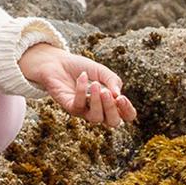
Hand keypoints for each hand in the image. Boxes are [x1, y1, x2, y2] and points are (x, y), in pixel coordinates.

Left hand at [18, 45, 136, 126]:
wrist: (57, 62)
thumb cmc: (81, 67)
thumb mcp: (101, 71)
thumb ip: (112, 80)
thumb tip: (118, 95)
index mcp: (111, 102)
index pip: (126, 115)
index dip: (128, 110)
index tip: (121, 97)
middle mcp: (99, 110)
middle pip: (113, 122)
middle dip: (112, 109)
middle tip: (107, 92)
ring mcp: (85, 111)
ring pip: (96, 118)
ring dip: (97, 102)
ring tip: (95, 84)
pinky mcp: (71, 108)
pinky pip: (79, 105)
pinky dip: (81, 90)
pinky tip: (82, 76)